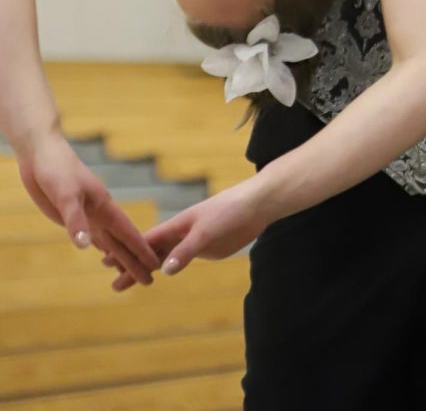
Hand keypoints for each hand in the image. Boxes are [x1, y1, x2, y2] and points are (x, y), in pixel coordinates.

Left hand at [17, 131, 158, 283]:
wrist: (42, 155)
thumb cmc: (57, 169)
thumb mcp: (66, 194)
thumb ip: (76, 220)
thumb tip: (85, 246)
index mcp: (105, 206)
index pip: (128, 233)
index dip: (141, 250)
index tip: (156, 265)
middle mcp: (100, 213)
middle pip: (121, 242)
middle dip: (134, 262)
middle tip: (149, 282)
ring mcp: (88, 215)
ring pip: (108, 242)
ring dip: (119, 258)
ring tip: (129, 275)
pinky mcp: (74, 217)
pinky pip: (92, 237)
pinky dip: (101, 248)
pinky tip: (103, 255)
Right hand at [107, 175, 268, 291]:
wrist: (255, 206)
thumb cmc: (229, 211)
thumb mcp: (207, 232)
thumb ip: (187, 250)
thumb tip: (165, 270)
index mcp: (177, 225)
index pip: (146, 241)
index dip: (127, 251)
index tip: (106, 261)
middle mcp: (180, 233)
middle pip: (151, 252)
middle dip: (131, 265)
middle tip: (112, 283)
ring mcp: (192, 241)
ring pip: (164, 258)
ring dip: (147, 268)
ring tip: (130, 281)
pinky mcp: (205, 247)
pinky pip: (181, 259)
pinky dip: (168, 266)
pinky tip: (160, 271)